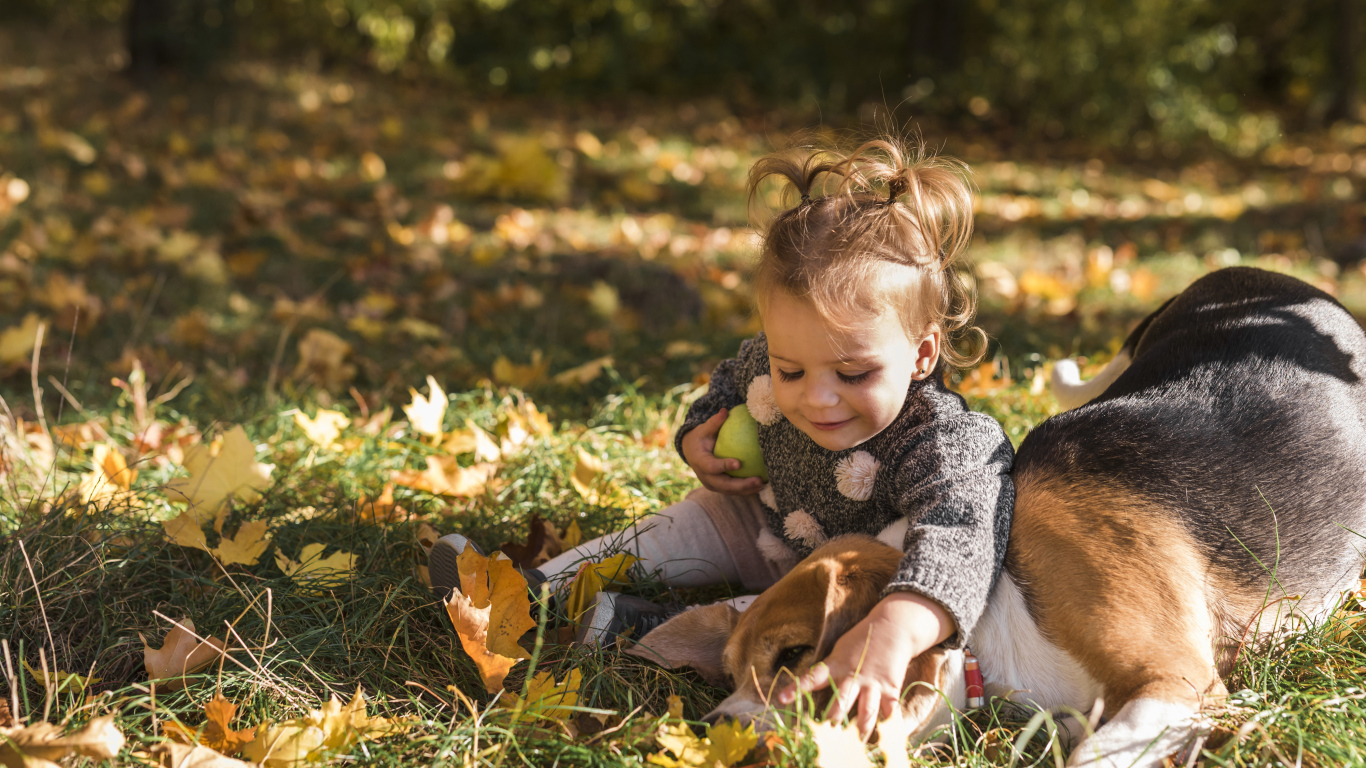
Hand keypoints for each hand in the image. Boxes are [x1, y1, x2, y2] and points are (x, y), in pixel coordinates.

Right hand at [681, 409, 764, 494]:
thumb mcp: (704, 429)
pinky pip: (733, 491)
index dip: (724, 466)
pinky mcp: (719, 488)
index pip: (712, 466)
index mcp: (700, 462)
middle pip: (723, 484)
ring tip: (763, 485)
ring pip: (730, 491)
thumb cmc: (700, 438)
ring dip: (747, 490)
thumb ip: (714, 422)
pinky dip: (746, 490)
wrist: (691, 453)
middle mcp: (705, 477)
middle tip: (758, 480)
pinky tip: (762, 485)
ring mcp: (712, 485)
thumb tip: (724, 411)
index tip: (738, 463)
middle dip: (741, 485)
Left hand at [778, 592, 952, 737]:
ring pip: (865, 712)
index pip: (812, 677)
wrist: (894, 626)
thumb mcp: (839, 650)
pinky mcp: (890, 688)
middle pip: (840, 703)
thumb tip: (812, 687)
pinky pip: (889, 711)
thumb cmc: (861, 639)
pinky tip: (887, 739)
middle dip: (832, 721)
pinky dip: (888, 726)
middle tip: (825, 737)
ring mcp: (872, 684)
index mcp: (836, 665)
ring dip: (860, 731)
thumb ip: (829, 670)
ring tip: (856, 745)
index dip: (796, 688)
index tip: (782, 699)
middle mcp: (852, 676)